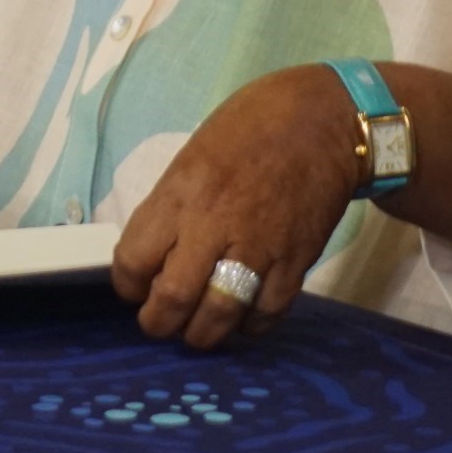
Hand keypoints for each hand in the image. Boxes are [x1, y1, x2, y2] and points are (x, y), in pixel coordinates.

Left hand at [114, 63, 364, 350]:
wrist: (324, 119)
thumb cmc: (252, 127)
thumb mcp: (193, 155)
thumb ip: (173, 206)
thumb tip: (154, 253)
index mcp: (182, 190)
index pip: (134, 257)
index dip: (127, 283)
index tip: (133, 287)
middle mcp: (216, 222)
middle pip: (173, 297)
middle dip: (158, 322)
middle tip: (159, 322)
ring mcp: (259, 245)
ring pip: (220, 315)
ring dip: (201, 334)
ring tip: (196, 329)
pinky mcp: (297, 260)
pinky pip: (267, 312)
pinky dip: (250, 325)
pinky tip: (242, 318)